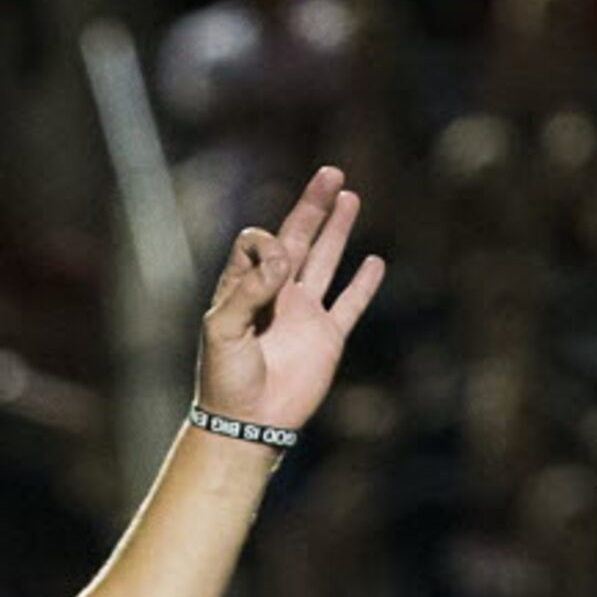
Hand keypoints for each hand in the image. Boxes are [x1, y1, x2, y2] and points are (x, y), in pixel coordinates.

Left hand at [194, 165, 385, 431]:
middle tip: (330, 173)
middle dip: (313, 206)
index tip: (276, 260)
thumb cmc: (224, 380)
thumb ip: (248, 292)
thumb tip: (282, 256)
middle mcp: (275, 296)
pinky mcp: (328, 337)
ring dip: (337, 230)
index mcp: (243, 289)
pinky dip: (364, 283)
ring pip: (326, 261)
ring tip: (349, 196)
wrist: (247, 423)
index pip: (259, 244)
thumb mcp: (222, 332)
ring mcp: (303, 315)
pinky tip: (374, 260)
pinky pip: (350, 303)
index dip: (268, 241)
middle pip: (297, 239)